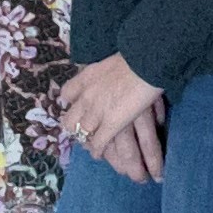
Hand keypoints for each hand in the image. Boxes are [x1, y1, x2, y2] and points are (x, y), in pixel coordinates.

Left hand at [60, 54, 166, 179]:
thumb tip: (111, 74)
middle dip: (74, 128)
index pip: (67, 94)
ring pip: (83, 134)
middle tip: (83, 134)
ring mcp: (97, 112)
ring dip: (87, 143)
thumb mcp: (112, 60)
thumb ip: (106, 71)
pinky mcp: (111, 124)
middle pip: (70, 120)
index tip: (79, 109)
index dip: (71, 104)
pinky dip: (98, 151)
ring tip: (92, 150)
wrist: (146, 61)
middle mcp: (86, 96)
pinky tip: (100, 155)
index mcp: (86, 77)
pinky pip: (98, 143)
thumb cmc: (136, 56)